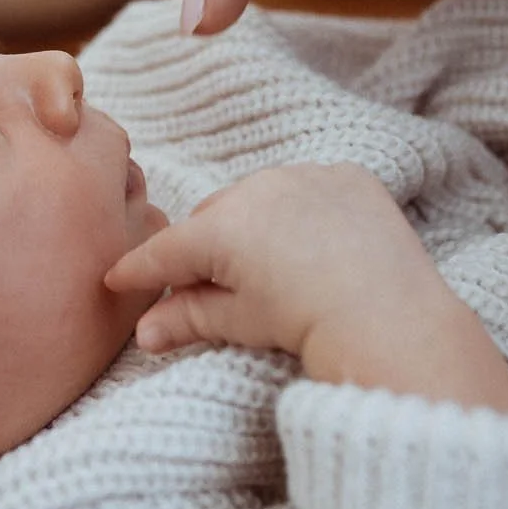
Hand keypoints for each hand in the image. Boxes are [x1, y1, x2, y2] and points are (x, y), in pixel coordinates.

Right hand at [104, 164, 507, 414]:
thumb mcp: (241, 322)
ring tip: (266, 261)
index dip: (139, 269)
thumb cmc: (308, 324)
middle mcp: (257, 188)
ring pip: (258, 197)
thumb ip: (188, 319)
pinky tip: (313, 242)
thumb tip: (144, 333)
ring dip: (252, 222)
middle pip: (212, 218)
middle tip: (207, 280)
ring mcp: (306, 175)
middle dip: (204, 246)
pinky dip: (303, 209)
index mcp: (220, 228)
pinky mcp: (347, 176)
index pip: (166, 251)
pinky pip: (309, 187)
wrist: (389, 318)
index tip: (118, 279)